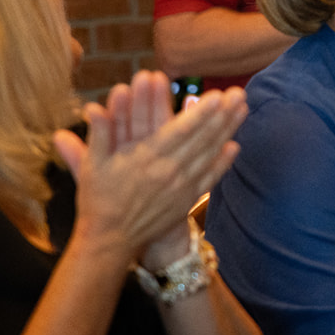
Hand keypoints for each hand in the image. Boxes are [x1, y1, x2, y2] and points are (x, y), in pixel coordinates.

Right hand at [53, 71, 245, 264]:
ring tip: (242, 109)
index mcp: (146, 158)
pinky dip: (223, 163)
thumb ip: (98, 134)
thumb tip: (92, 107)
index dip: (200, 113)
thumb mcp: (92, 165)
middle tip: (239, 93)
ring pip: (210, 154)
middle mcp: (169, 171)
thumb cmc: (98, 199)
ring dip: (228, 130)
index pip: (180, 131)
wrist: (110, 241)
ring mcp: (181, 187)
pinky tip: (234, 147)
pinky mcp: (186, 201)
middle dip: (222, 114)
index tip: (218, 95)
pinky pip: (209, 179)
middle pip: (202, 139)